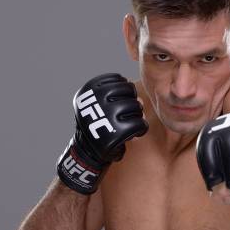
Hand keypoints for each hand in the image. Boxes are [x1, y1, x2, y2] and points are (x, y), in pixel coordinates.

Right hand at [57, 73, 147, 194]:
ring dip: (138, 115)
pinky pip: (141, 124)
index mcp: (90, 89)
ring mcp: (107, 115)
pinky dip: (142, 129)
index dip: (124, 90)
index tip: (120, 101)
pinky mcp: (117, 132)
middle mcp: (97, 100)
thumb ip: (121, 95)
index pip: (119, 79)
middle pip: (130, 91)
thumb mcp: (100, 103)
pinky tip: (135, 133)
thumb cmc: (98, 122)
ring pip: (137, 106)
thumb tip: (141, 100)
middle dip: (133, 102)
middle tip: (127, 114)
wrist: (87, 150)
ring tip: (130, 123)